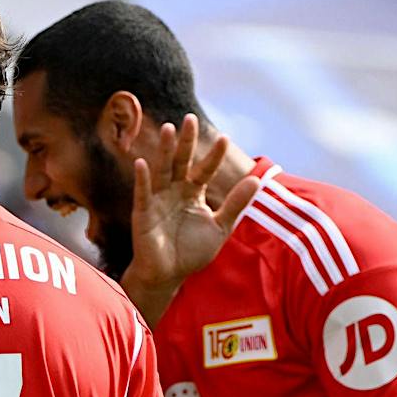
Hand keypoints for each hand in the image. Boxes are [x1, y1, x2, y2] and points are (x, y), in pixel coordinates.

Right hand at [126, 115, 259, 321]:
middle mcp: (175, 192)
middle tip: (189, 119)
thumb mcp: (220, 228)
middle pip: (181, 161)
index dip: (214, 156)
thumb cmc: (190, 254)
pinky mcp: (143, 214)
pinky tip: (142, 163)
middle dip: (185, 142)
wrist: (167, 277)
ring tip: (167, 130)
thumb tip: (255, 179)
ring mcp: (158, 201)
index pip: (205, 169)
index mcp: (193, 194)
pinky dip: (142, 179)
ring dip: (163, 151)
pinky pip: (143, 193)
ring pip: (162, 171)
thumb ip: (235, 204)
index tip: (225, 139)